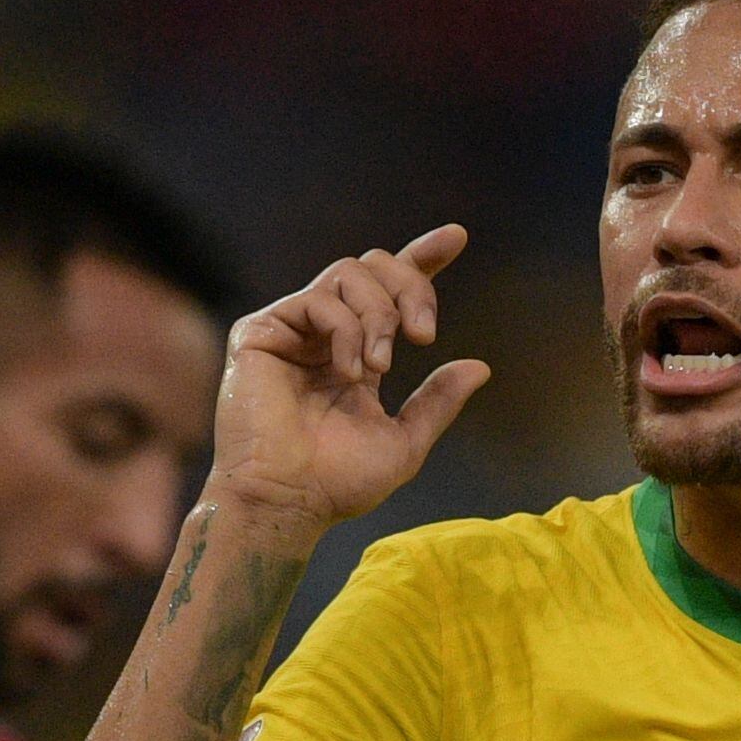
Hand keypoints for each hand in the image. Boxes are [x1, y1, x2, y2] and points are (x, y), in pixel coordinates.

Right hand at [205, 227, 491, 538]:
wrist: (286, 502)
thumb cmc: (336, 484)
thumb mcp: (404, 442)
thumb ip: (437, 402)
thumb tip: (479, 367)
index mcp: (357, 353)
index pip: (389, 291)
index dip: (421, 259)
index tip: (456, 238)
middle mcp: (324, 334)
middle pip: (373, 267)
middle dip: (411, 288)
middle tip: (424, 334)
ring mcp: (291, 329)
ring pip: (348, 271)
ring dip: (379, 313)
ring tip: (381, 365)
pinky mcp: (261, 331)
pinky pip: (316, 299)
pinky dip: (345, 330)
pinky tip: (349, 372)